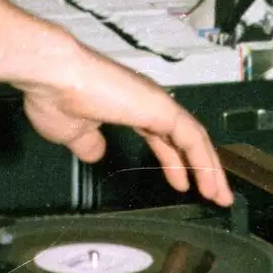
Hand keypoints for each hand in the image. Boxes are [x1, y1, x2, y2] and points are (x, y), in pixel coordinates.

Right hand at [21, 47, 232, 205]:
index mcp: (126, 105)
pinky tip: (210, 183)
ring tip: (219, 197)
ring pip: (194, 139)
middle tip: (212, 193)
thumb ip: (88, 143)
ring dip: (210, 169)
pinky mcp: (161, 107)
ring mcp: (155, 102)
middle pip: (183, 139)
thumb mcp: (74, 133)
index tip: (182, 183)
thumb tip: (96, 153)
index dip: (173, 161)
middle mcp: (145, 101)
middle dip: (200, 168)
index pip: (161, 136)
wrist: (53, 76)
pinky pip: (193, 138)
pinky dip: (205, 162)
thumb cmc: (55, 96)